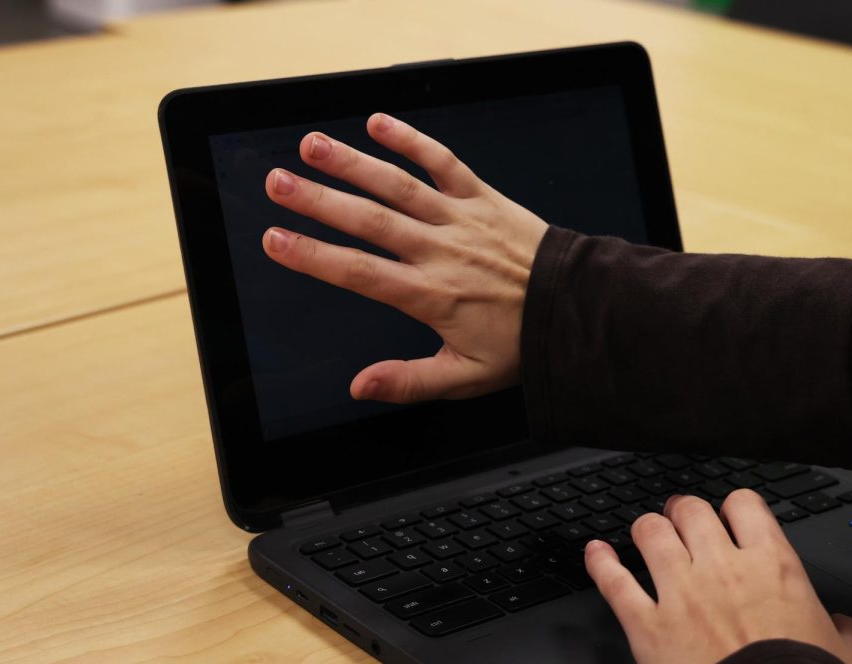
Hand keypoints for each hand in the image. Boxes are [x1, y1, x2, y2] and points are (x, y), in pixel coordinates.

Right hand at [262, 113, 547, 402]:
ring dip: (353, 164)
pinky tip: (379, 122)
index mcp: (431, 295)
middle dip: (319, 201)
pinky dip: (413, 140)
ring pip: (400, 185)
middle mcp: (441, 251)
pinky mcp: (484, 198)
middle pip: (370, 221)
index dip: (314, 255)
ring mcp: (461, 219)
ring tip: (313, 146)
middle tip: (276, 182)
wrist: (577, 309)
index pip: (360, 273)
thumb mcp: (465, 378)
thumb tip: (359, 386)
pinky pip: (444, 163)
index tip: (274, 239)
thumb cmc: (520, 344)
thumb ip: (409, 381)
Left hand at [584, 491, 851, 663]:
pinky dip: (600, 563)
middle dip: (683, 511)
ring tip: (646, 533)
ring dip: (646, 529)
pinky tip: (594, 552)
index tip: (731, 517)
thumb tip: (847, 628)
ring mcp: (680, 592)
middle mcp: (721, 568)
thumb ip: (845, 632)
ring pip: (650, 533)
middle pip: (691, 509)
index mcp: (772, 566)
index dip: (734, 507)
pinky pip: (614, 582)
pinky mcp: (647, 625)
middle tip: (681, 520)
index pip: (745, 504)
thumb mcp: (845, 656)